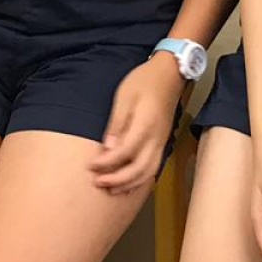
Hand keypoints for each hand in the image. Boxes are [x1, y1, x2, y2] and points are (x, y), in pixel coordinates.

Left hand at [89, 55, 182, 194]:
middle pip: (139, 169)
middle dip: (117, 180)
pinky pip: (154, 167)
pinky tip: (128, 183)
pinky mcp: (162, 142)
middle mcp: (157, 138)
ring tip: (111, 189)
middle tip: (98, 181)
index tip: (91, 165)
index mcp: (146, 125)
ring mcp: (162, 141)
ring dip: (129, 184)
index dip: (107, 163)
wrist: (170, 72)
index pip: (125, 152)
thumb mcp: (124, 96)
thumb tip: (107, 148)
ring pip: (149, 172)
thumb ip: (117, 124)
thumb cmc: (145, 80)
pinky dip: (141, 179)